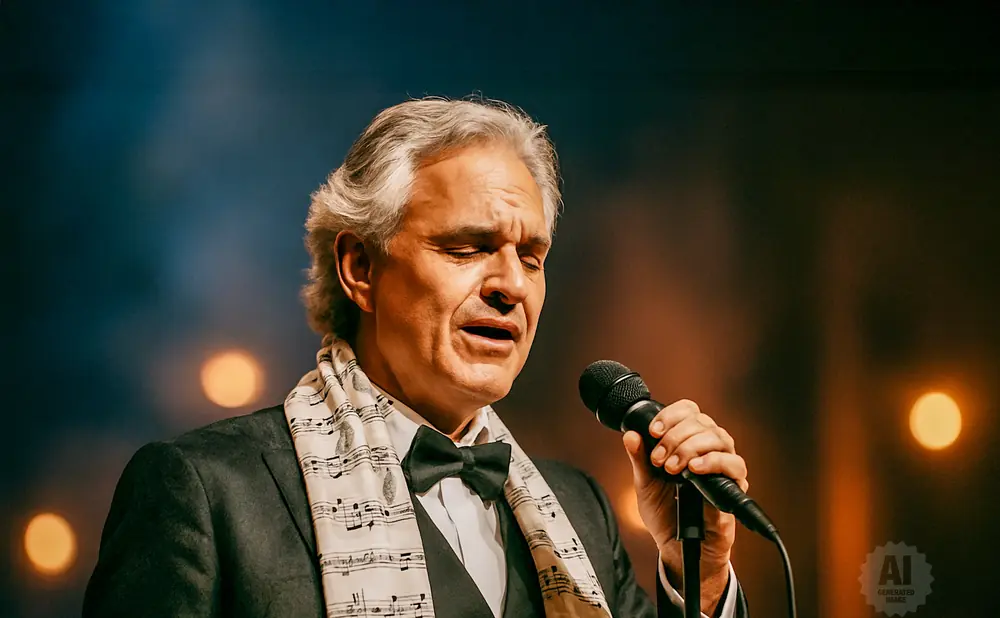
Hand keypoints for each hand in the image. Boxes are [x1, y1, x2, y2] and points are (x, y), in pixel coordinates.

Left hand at [622, 399, 747, 612]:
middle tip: (659, 458)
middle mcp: (708, 449)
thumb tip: (631, 435)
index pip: (689, 411)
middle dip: (676, 436)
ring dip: (691, 447)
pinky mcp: (733, 486)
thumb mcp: (645, 483)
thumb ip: (640, 459)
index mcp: (688, 442)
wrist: (676, 546)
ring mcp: (722, 466)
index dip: (672, 415)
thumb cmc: (665, 513)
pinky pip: (734, 464)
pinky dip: (714, 462)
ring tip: (672, 467)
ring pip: (720, 437)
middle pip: (703, 422)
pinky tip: (694, 469)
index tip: (653, 431)